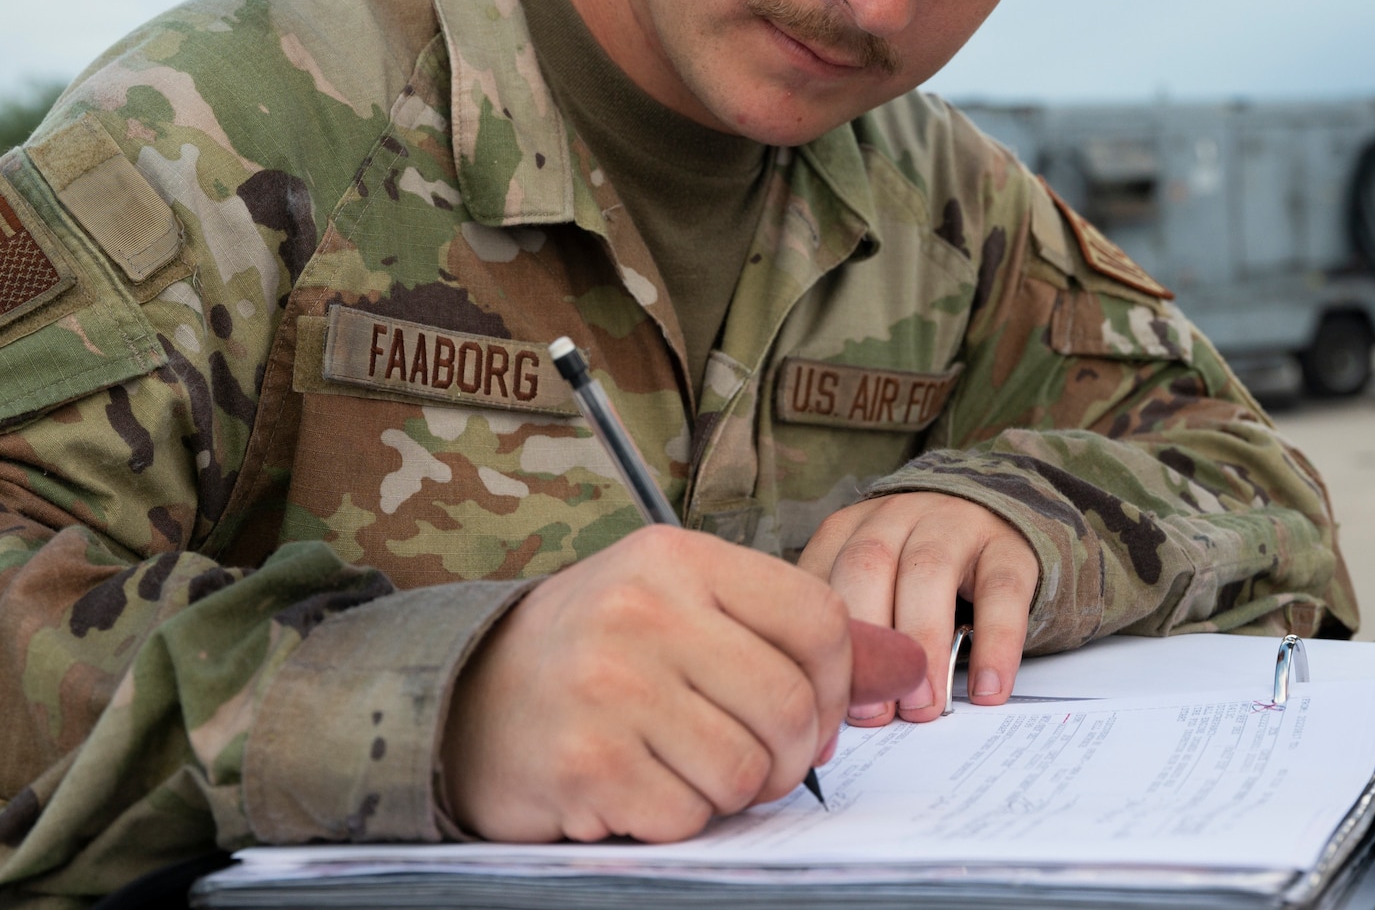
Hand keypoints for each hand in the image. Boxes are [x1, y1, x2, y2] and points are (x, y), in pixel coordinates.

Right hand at [441, 526, 850, 842]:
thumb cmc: (595, 650)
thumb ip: (788, 632)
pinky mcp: (585, 763)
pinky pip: (686, 816)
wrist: (467, 696)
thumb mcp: (683, 606)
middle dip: (792, 755)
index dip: (838, 683)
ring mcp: (610, 686)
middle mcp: (644, 610)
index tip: (813, 712)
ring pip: (745, 769)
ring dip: (732, 791)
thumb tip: (907, 666)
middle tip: (759, 760)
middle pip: (791, 705)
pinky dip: (676, 818)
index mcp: (677, 557)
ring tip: (688, 768)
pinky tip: (638, 786)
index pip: (818, 618)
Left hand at [798, 493, 1038, 726]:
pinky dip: (996, 645)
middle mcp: (897, 517)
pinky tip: (987, 690)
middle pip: (869, 566)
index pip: (822, 575)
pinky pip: (1002, 592)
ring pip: (930, 573)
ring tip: (925, 705)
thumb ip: (854, 635)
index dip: (824, 639)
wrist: (992, 523)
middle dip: (870, 641)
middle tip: (876, 712)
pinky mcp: (1010, 547)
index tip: (829, 696)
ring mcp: (956, 524)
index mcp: (851, 528)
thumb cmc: (917, 574)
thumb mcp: (873, 588)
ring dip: (923, 645)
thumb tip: (832, 716)